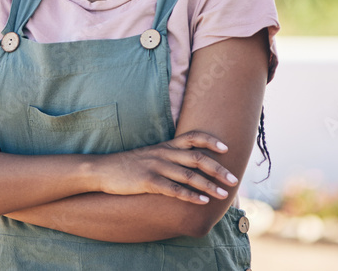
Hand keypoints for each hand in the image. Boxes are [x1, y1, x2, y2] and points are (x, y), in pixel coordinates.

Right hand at [93, 131, 239, 204]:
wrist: (103, 169)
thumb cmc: (130, 164)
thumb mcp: (152, 154)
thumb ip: (170, 156)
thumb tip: (191, 164)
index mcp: (166, 146)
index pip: (193, 137)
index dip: (210, 140)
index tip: (226, 147)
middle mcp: (164, 154)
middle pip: (197, 158)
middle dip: (218, 168)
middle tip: (234, 179)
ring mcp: (156, 167)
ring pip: (188, 175)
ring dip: (208, 185)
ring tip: (223, 194)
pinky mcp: (148, 181)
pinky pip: (173, 189)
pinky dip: (189, 195)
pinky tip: (201, 201)